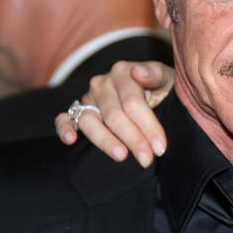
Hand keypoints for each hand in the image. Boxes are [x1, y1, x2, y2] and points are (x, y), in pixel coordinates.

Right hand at [55, 61, 174, 166]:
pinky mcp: (77, 112)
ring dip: (105, 140)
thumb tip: (139, 72)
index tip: (160, 147)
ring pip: (89, 120)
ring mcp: (88, 98)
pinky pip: (64, 119)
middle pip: (114, 115)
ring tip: (121, 156)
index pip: (133, 103)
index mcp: (123, 72)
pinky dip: (65, 128)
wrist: (155, 93)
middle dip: (133, 139)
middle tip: (147, 159)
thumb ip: (155, 74)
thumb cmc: (162, 88)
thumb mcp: (167, 79)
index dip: (148, 126)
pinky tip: (71, 140)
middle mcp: (102, 83)